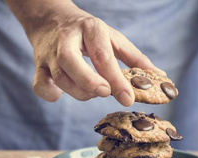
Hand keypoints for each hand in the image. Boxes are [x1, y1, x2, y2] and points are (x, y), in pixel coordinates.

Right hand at [6, 0, 161, 105]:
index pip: (103, 55)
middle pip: (70, 61)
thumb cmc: (86, 32)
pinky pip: (39, 85)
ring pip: (59, 77)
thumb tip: (159, 76)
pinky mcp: (38, 65)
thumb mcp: (111, 37)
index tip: (128, 98)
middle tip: (104, 93)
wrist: (49, 18)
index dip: (116, 79)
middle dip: (88, 82)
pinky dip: (50, 94)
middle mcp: (66, 40)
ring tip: (92, 92)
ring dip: (78, 92)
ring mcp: (49, 53)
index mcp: (90, 29)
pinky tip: (63, 94)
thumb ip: (134, 58)